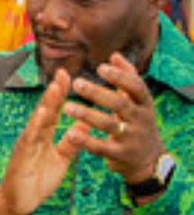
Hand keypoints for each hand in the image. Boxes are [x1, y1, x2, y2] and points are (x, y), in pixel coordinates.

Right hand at [0, 69, 84, 214]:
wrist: (19, 201)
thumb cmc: (37, 180)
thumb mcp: (61, 159)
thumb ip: (71, 142)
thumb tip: (84, 125)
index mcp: (43, 136)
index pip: (54, 110)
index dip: (61, 93)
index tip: (68, 75)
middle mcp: (33, 135)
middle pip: (45, 109)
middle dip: (54, 91)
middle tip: (63, 72)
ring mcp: (26, 143)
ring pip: (38, 120)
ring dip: (47, 103)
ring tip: (56, 87)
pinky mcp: (22, 155)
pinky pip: (31, 138)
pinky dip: (37, 124)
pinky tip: (44, 113)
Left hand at [61, 53, 165, 184]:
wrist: (148, 159)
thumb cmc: (137, 122)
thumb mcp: (137, 102)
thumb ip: (127, 78)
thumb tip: (115, 55)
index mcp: (144, 104)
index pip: (137, 87)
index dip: (120, 77)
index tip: (100, 67)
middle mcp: (141, 120)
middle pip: (121, 104)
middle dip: (98, 93)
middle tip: (77, 83)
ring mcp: (132, 138)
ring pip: (109, 125)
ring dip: (88, 115)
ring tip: (67, 107)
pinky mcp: (121, 155)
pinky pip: (102, 147)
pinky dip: (86, 141)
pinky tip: (70, 133)